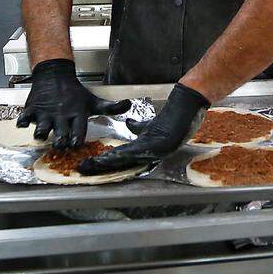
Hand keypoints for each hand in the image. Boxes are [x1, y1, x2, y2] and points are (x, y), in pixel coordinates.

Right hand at [16, 59, 130, 149]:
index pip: (78, 131)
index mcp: (77, 114)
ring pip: (41, 128)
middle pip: (60, 134)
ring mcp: (45, 113)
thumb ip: (111, 108)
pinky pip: (24, 118)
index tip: (75, 144)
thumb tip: (129, 105)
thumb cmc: (74, 93)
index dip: (77, 140)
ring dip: (42, 133)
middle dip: (60, 142)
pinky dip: (22, 122)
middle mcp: (61, 116)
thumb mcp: (94, 101)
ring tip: (42, 133)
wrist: (55, 75)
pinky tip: (24, 124)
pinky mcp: (32, 110)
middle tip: (60, 144)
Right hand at [78, 83, 208, 174]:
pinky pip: (142, 150)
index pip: (122, 158)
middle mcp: (150, 153)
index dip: (106, 162)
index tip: (89, 163)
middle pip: (123, 162)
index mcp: (145, 149)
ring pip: (130, 159)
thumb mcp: (151, 125)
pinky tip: (116, 154)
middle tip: (85, 168)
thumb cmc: (173, 116)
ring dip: (112, 162)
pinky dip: (127, 154)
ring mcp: (157, 151)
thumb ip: (138, 127)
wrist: (187, 105)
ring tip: (95, 163)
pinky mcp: (163, 144)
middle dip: (103, 166)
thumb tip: (127, 124)